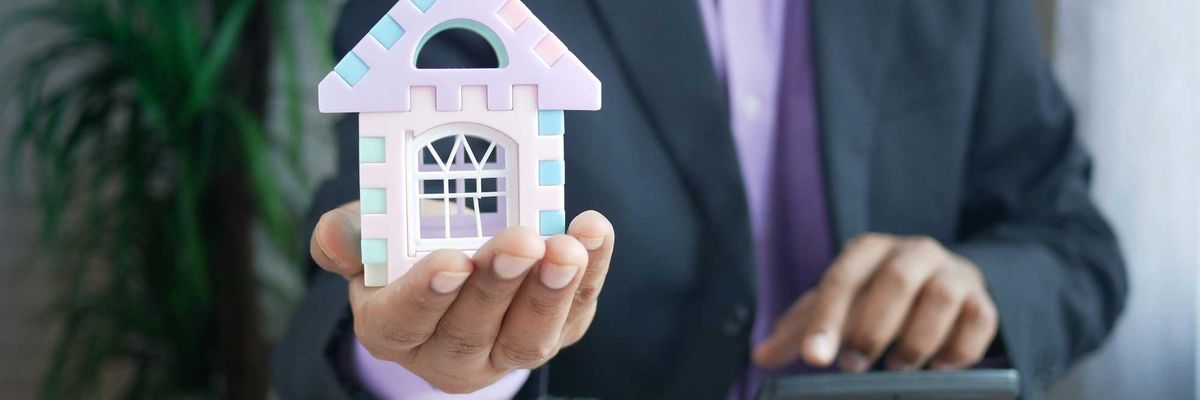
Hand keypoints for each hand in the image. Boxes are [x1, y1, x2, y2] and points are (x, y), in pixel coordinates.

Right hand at [311, 202, 614, 392]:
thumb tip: (337, 238)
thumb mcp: (368, 234)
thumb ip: (348, 235)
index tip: (453, 260)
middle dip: (499, 286)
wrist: (458, 257)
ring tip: (566, 248)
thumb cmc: (406, 245)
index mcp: (392, 328)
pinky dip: (591, 273)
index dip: (428, 293)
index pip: (405, 320)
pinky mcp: (555, 332)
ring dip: (551, 291)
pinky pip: (576, 312)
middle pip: (471, 331)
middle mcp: (447, 353)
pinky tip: (594, 233)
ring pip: (528, 337)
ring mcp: (505, 351)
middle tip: (521, 242)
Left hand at [753, 234, 997, 371]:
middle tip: (854, 366)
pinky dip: (959, 349)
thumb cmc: (877, 296)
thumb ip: (800, 330)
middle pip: (895, 282)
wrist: (941, 282)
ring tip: (898, 367)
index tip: (815, 359)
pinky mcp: (981, 299)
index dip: (827, 321)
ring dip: (916, 341)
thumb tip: (761, 355)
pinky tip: (938, 366)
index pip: (842, 280)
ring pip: (940, 299)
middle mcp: (913, 252)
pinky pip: (979, 320)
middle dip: (872, 330)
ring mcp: (952, 273)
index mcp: (868, 250)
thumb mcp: (838, 305)